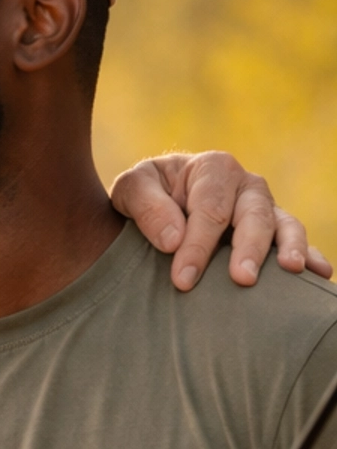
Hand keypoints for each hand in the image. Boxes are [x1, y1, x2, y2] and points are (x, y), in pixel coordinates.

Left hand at [113, 151, 327, 291]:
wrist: (159, 204)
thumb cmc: (146, 197)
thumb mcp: (132, 191)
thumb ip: (146, 206)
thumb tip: (173, 240)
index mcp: (214, 169)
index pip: (209, 210)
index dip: (197, 245)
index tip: (182, 279)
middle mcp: (246, 186)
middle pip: (253, 216)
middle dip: (248, 248)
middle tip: (242, 279)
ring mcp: (264, 209)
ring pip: (284, 225)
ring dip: (290, 248)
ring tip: (292, 270)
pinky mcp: (273, 233)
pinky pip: (295, 242)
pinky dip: (311, 256)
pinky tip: (320, 274)